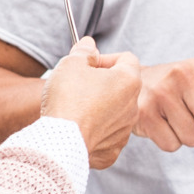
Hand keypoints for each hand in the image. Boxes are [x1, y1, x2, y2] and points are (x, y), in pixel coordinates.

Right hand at [40, 37, 142, 168]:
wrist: (60, 142)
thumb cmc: (67, 100)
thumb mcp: (71, 64)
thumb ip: (83, 51)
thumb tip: (88, 44)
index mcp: (128, 81)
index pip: (126, 59)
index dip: (105, 58)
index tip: (87, 64)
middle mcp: (133, 106)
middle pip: (120, 86)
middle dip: (101, 83)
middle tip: (77, 85)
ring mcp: (124, 130)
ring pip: (113, 111)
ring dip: (98, 107)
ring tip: (75, 108)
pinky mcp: (113, 149)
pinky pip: (105, 135)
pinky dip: (93, 131)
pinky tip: (77, 128)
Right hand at [135, 55, 193, 159]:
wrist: (132, 79)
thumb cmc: (181, 88)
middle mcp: (186, 75)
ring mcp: (163, 93)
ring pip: (193, 139)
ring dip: (192, 140)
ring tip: (180, 121)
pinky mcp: (144, 112)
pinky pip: (171, 145)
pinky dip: (172, 142)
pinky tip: (164, 124)